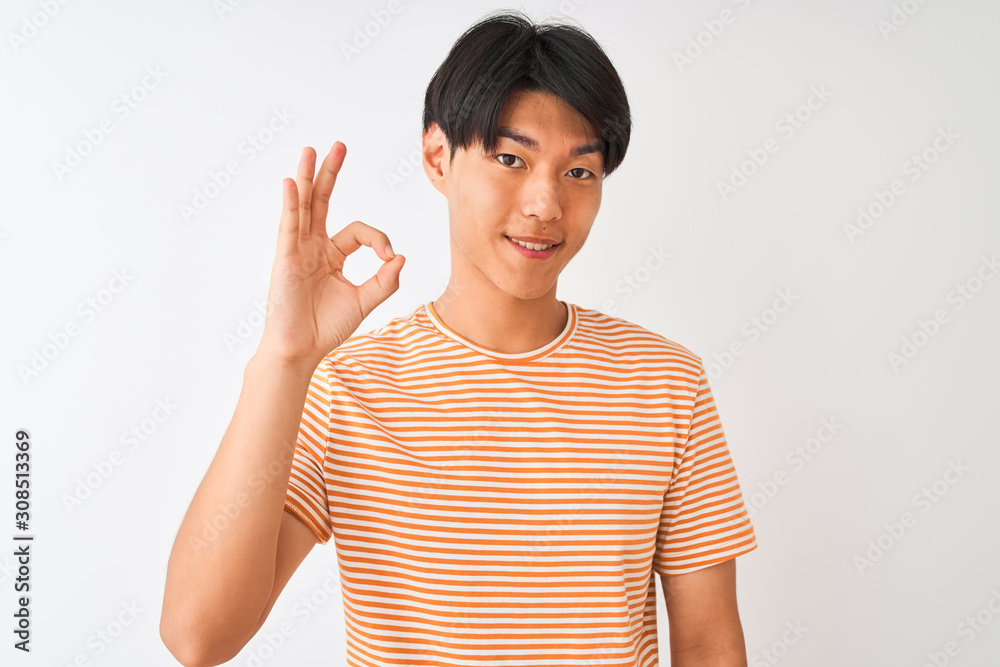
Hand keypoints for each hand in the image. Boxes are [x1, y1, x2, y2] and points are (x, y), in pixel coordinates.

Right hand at [257, 142, 403, 365]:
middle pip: (322, 202)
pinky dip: (291, 204)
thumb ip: (385, 281)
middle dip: (331, 174)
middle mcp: (313, 247)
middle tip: (339, 146)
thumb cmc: (326, 327)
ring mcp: (297, 250)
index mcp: (332, 255)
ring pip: (304, 207)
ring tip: (311, 151)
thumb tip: (402, 256)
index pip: (358, 231)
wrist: (301, 349)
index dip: (379, 239)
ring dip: (308, 178)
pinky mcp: (285, 259)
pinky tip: (293, 183)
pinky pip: (289, 226)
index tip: (389, 258)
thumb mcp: (365, 301)